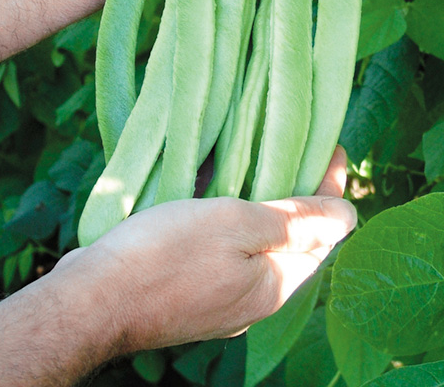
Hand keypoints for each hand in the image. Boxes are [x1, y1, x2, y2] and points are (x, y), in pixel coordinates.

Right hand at [55, 147, 355, 352]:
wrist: (91, 299)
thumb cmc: (166, 257)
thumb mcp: (238, 227)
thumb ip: (295, 223)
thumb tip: (351, 216)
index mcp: (273, 285)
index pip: (321, 234)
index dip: (330, 188)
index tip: (330, 145)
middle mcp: (251, 295)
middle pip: (287, 237)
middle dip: (293, 190)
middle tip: (291, 143)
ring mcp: (215, 293)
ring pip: (249, 239)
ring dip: (254, 198)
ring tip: (250, 154)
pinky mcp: (185, 285)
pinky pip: (216, 243)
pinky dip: (221, 211)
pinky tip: (207, 183)